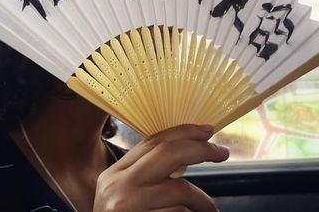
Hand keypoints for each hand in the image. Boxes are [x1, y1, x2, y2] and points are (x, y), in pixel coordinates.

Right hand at [94, 125, 228, 211]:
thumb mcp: (124, 192)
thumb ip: (146, 173)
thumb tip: (185, 153)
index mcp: (115, 173)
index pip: (152, 142)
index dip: (183, 132)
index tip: (206, 131)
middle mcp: (119, 186)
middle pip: (167, 153)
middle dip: (199, 149)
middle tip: (221, 152)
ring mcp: (129, 206)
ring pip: (181, 190)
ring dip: (203, 200)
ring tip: (208, 209)